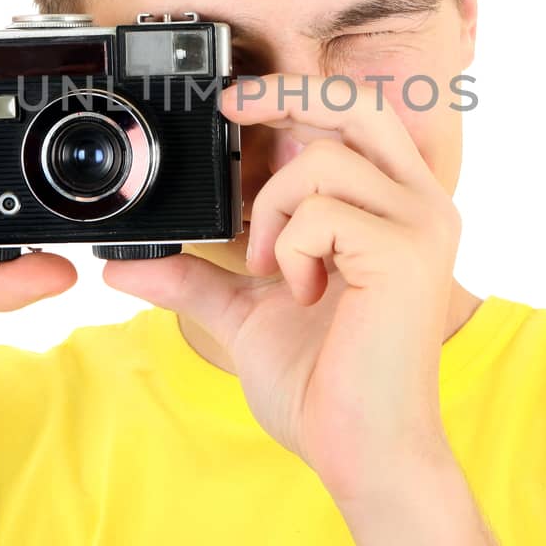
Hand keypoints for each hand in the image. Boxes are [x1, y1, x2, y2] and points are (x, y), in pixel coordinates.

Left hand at [102, 74, 460, 503]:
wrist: (363, 451)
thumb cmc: (324, 387)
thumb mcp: (247, 314)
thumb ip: (195, 277)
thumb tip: (123, 264)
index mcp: (397, 207)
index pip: (355, 114)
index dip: (294, 94)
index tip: (233, 107)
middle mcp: (422, 204)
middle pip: (357, 101)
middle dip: (285, 93)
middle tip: (228, 110)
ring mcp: (420, 224)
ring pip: (323, 158)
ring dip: (273, 209)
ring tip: (272, 267)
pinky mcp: (406, 253)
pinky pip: (321, 210)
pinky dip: (289, 247)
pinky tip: (304, 292)